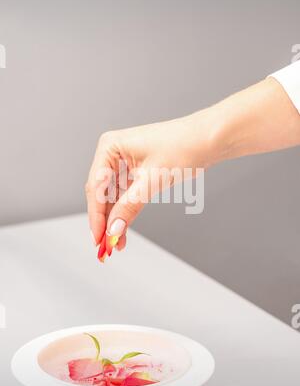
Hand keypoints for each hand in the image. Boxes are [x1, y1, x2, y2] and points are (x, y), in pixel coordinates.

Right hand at [86, 114, 215, 251]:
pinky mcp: (135, 170)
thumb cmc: (183, 147)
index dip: (96, 216)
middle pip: (101, 193)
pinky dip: (124, 212)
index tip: (99, 239)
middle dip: (104, 220)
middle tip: (105, 246)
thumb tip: (113, 230)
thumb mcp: (152, 181)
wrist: (208, 140)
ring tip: (117, 243)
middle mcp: (113, 152)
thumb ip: (129, 207)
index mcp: (110, 146)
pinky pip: (124, 195)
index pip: (96, 187)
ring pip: (112, 197)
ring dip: (114, 219)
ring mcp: (124, 161)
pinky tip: (123, 230)